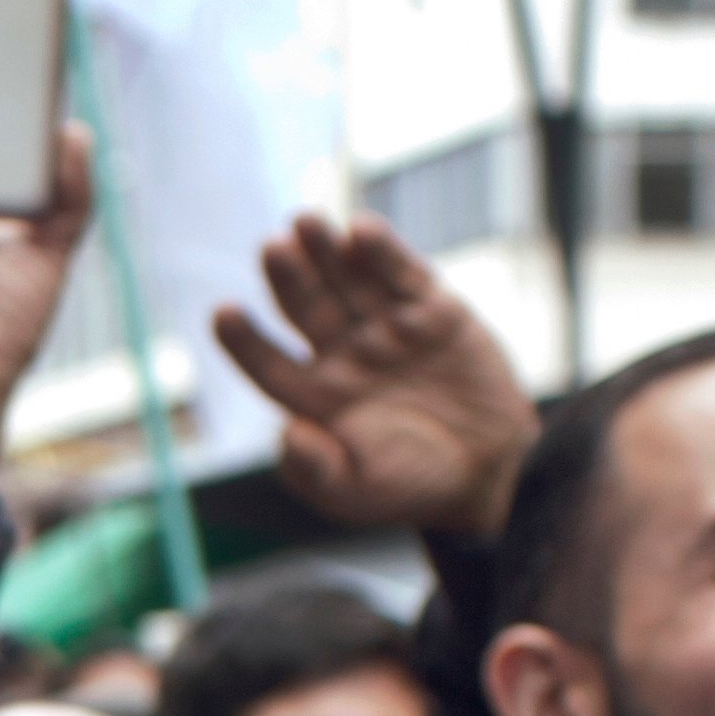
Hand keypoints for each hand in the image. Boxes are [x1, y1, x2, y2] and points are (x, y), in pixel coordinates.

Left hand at [210, 217, 541, 537]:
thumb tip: (283, 435)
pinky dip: (382, 253)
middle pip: (305, 307)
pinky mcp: (432, 311)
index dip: (244, 340)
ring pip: (348, 281)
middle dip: (288, 277)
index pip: (268, 363)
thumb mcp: (356, 492)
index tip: (223, 313)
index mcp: (314, 398)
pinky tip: (361, 232)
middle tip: (272, 248)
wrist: (490, 473)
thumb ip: (315, 469)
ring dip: (326, 252)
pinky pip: (402, 275)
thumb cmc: (412, 486)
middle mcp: (343, 355)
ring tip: (305, 223)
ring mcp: (386, 328)